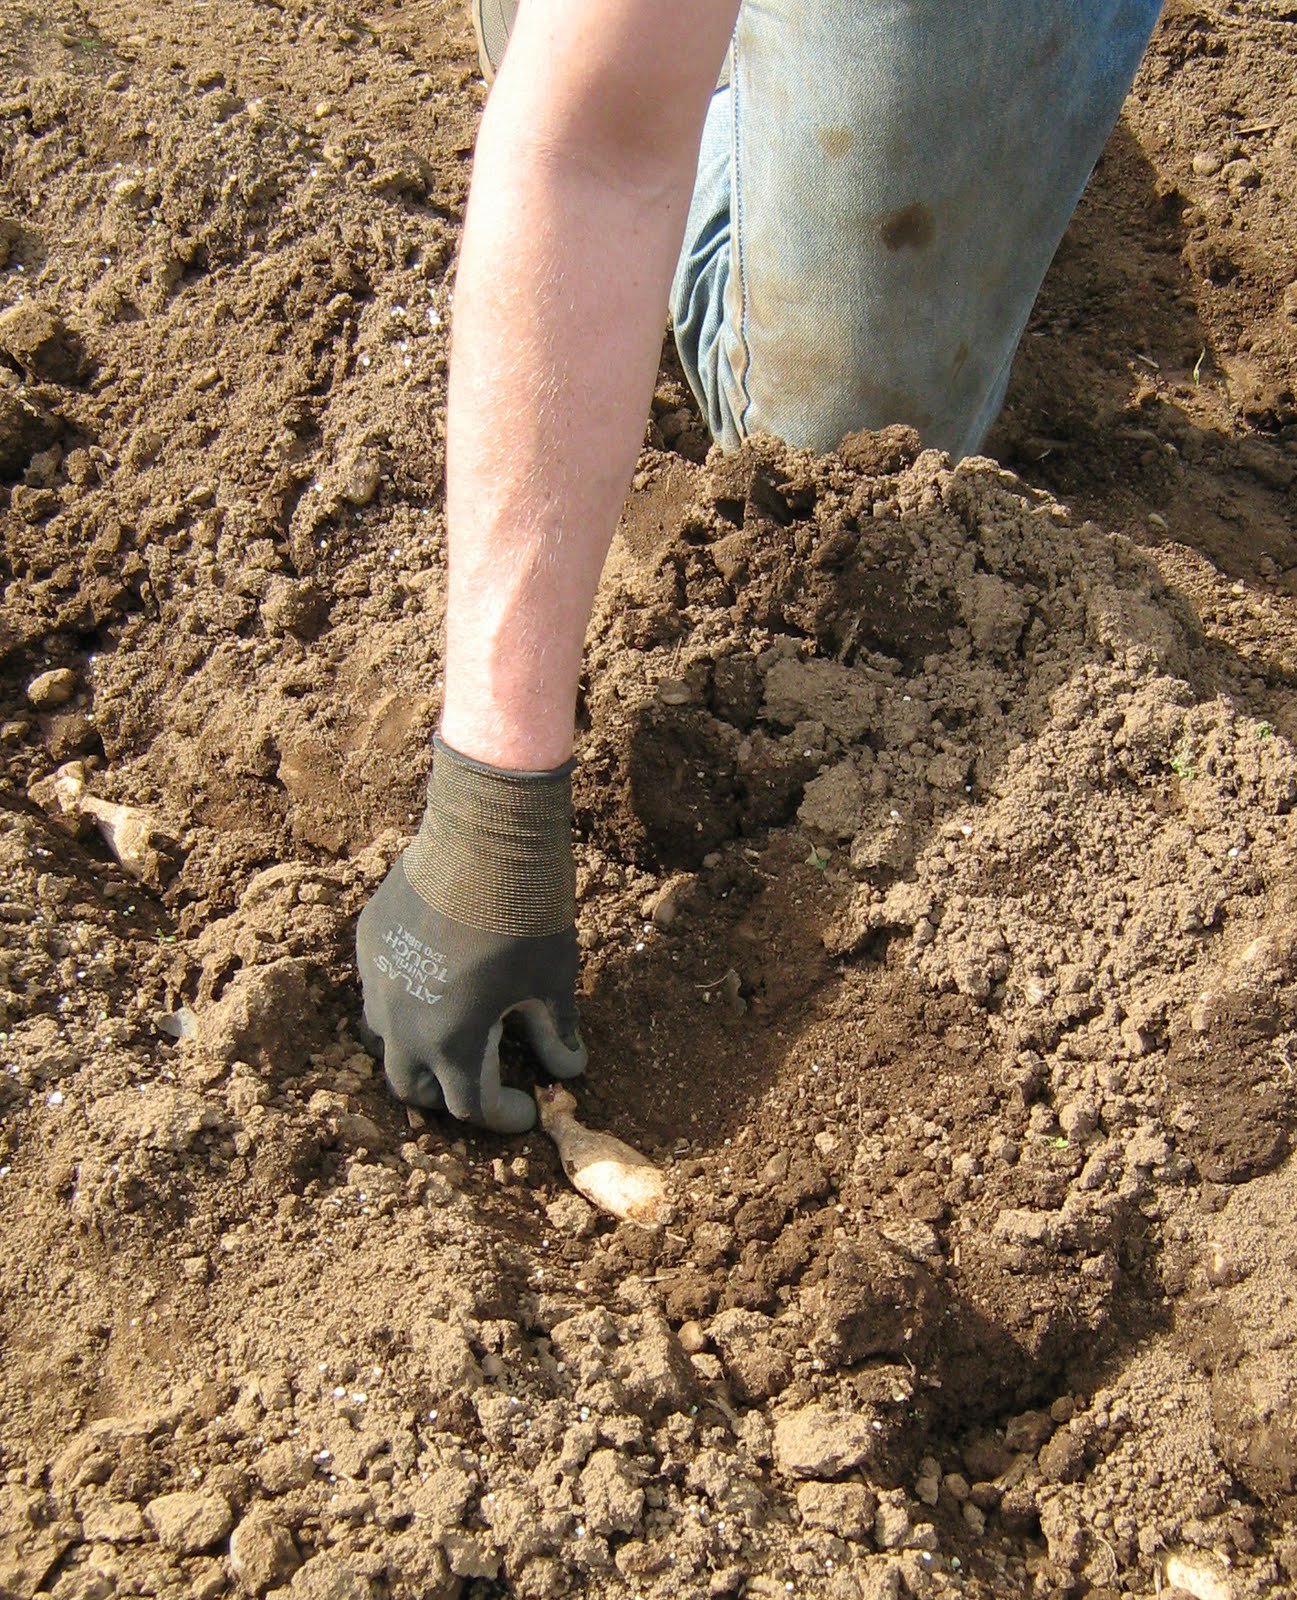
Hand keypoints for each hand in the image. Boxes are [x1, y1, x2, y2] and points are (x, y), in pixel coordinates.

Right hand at [356, 738, 586, 1132]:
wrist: (485, 836)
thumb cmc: (527, 915)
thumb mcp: (551, 981)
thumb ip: (554, 1032)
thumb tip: (569, 1068)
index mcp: (451, 1044)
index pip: (471, 1106)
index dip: (503, 1115)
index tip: (528, 1108)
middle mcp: (402, 1023)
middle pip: (413, 1088)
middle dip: (448, 1096)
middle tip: (483, 1082)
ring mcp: (377, 980)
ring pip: (383, 1041)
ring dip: (415, 1052)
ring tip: (450, 1037)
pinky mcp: (368, 940)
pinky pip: (377, 989)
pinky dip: (402, 1002)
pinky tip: (434, 981)